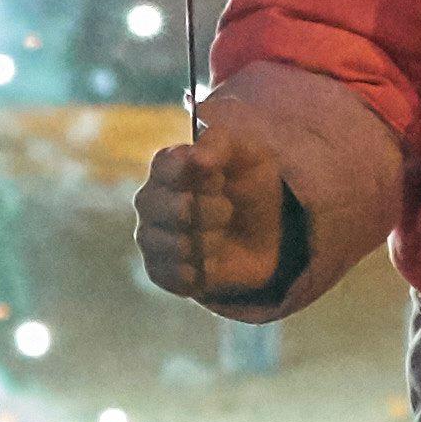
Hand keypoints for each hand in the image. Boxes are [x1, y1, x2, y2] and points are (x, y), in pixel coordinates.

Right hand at [137, 117, 287, 305]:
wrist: (269, 233)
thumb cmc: (251, 186)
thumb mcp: (249, 155)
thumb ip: (220, 145)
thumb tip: (194, 157)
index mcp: (167, 166)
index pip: (166, 167)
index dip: (200, 176)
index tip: (220, 178)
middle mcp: (151, 200)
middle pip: (172, 209)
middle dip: (211, 211)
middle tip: (227, 210)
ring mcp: (151, 237)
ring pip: (175, 245)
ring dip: (210, 243)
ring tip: (221, 237)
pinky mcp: (159, 271)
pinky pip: (174, 276)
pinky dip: (201, 271)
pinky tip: (212, 261)